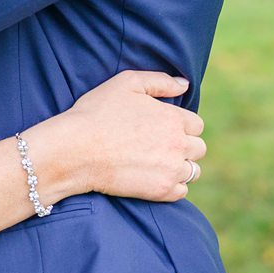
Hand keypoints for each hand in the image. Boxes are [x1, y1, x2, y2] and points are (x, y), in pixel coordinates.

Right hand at [37, 70, 204, 204]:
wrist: (75, 151)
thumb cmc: (96, 113)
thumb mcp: (125, 83)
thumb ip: (159, 81)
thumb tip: (184, 84)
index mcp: (173, 118)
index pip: (196, 125)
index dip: (180, 125)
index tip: (162, 129)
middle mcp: (179, 144)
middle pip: (198, 148)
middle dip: (183, 147)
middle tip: (159, 147)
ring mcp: (172, 169)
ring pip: (193, 171)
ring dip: (180, 167)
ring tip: (157, 164)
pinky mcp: (162, 190)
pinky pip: (182, 192)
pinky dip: (172, 187)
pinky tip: (153, 178)